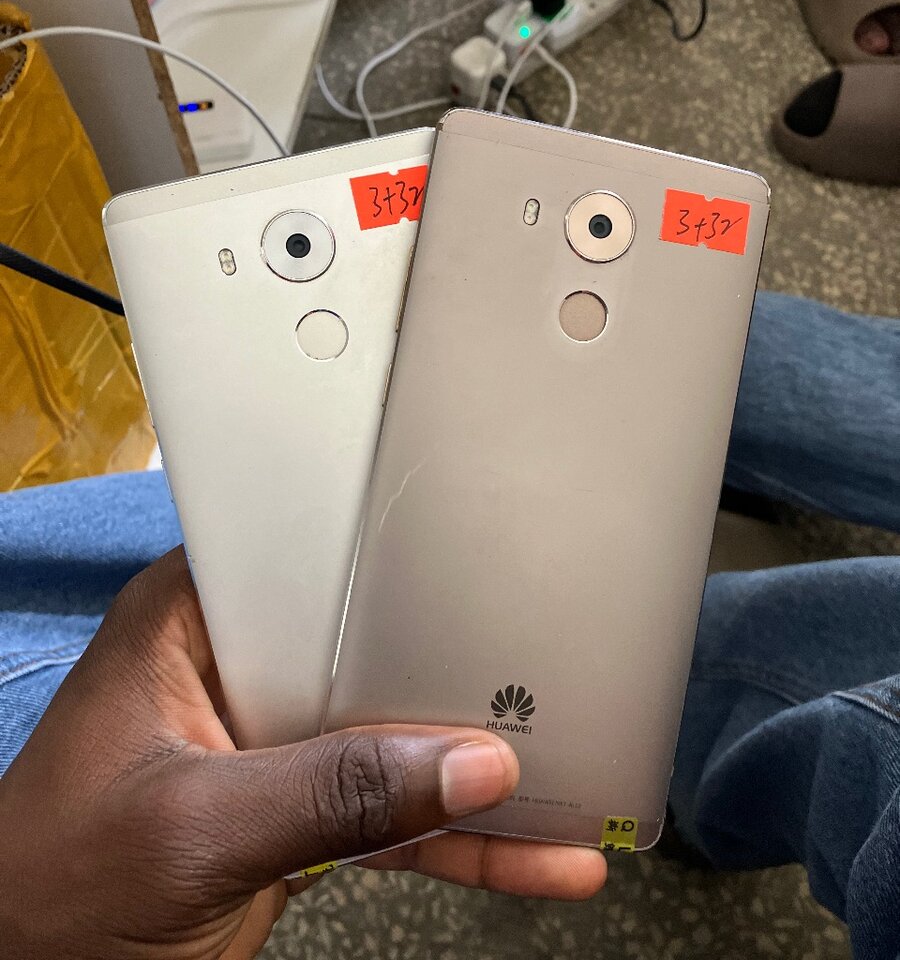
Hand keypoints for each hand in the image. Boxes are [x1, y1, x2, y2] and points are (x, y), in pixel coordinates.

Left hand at [0, 549, 605, 959]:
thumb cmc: (59, 888)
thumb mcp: (195, 828)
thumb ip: (333, 792)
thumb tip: (477, 764)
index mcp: (195, 623)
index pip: (310, 557)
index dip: (397, 551)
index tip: (490, 547)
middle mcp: (242, 668)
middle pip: (374, 650)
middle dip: (465, 669)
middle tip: (565, 666)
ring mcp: (276, 745)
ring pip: (397, 743)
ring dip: (480, 778)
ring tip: (581, 793)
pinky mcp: (297, 817)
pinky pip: (393, 822)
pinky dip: (459, 847)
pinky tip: (537, 865)